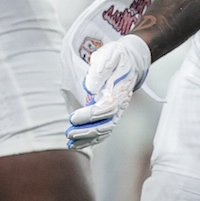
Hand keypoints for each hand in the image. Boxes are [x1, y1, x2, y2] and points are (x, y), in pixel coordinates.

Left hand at [67, 33, 150, 148]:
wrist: (130, 60)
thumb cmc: (116, 56)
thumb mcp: (108, 55)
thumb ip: (100, 70)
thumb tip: (90, 88)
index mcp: (120, 90)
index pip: (107, 108)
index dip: (90, 115)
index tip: (73, 117)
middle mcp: (120, 103)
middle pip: (106, 124)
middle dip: (87, 131)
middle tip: (69, 134)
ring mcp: (116, 110)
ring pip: (105, 130)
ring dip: (88, 138)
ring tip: (70, 142)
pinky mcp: (111, 113)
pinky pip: (103, 130)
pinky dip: (91, 139)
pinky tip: (77, 144)